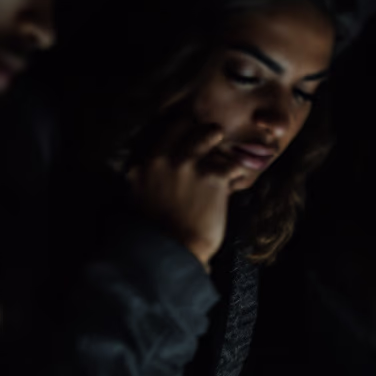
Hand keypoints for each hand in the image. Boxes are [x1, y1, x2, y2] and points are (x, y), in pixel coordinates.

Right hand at [127, 115, 244, 265]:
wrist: (175, 251)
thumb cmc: (158, 232)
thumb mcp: (138, 200)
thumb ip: (145, 178)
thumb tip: (149, 168)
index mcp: (141, 165)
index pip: (159, 132)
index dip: (176, 129)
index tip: (184, 131)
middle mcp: (162, 159)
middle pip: (183, 124)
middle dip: (196, 127)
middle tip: (208, 134)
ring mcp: (188, 165)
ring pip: (209, 134)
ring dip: (217, 138)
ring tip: (221, 142)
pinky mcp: (213, 177)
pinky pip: (232, 163)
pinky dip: (237, 171)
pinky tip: (236, 179)